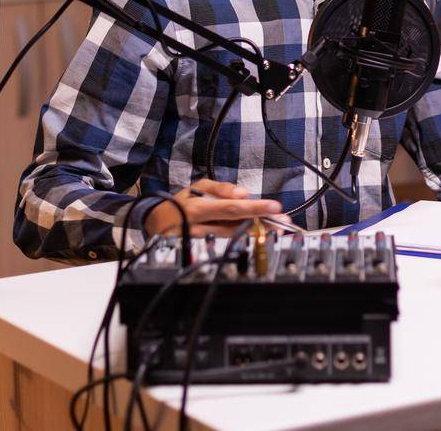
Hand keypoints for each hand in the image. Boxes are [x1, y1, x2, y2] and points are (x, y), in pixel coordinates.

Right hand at [143, 179, 283, 237]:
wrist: (156, 223)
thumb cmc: (182, 202)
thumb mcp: (199, 186)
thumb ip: (222, 189)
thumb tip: (244, 193)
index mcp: (199, 207)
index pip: (232, 208)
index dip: (255, 208)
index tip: (275, 207)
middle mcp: (199, 226)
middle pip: (235, 226)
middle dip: (262, 224)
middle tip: (284, 222)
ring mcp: (200, 243)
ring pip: (232, 239)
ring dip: (256, 234)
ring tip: (277, 229)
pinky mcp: (200, 253)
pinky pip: (225, 246)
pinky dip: (243, 242)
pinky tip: (258, 239)